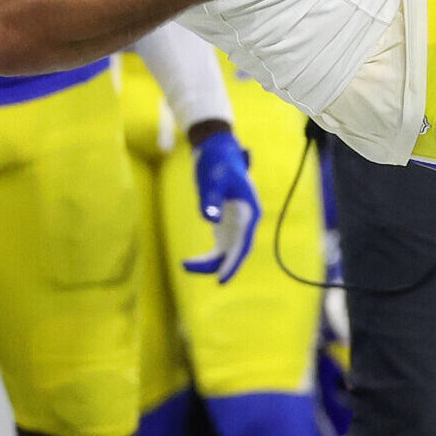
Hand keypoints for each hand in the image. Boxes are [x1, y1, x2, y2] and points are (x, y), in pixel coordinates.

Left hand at [184, 126, 262, 283]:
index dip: (235, 261)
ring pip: (228, 253)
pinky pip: (219, 249)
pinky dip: (207, 258)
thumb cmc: (216, 163)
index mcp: (249, 210)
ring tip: (186, 265)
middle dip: (226, 267)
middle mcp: (247, 221)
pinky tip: (189, 262)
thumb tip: (210, 220)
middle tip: (215, 283)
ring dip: (211, 264)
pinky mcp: (226, 226)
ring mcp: (236, 225)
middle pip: (238, 251)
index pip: (243, 242)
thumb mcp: (212, 178)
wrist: (218, 152)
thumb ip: (211, 198)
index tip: (223, 277)